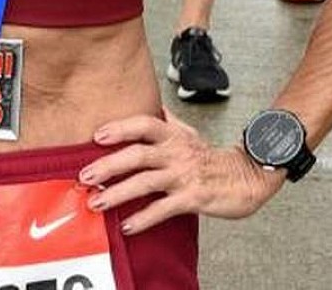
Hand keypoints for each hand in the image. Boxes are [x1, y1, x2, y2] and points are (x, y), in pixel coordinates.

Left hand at [78, 110, 281, 232]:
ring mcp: (183, 175)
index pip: (143, 123)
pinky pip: (163, 209)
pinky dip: (143, 218)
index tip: (96, 135)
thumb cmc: (212, 157)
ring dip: (118, 193)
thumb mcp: (188, 133)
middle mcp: (176, 152)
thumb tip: (151, 106)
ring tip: (96, 202)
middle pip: (137, 154)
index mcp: (172, 135)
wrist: (247, 177)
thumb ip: (167, 122)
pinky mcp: (193, 198)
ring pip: (146, 182)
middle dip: (108, 165)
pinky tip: (126, 226)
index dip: (120, 127)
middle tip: (84, 175)